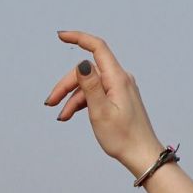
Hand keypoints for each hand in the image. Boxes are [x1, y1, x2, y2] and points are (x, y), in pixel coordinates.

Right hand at [45, 31, 162, 174]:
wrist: (142, 156)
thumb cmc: (123, 137)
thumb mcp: (100, 112)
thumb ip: (90, 85)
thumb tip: (81, 63)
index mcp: (117, 78)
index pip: (97, 48)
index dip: (78, 38)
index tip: (61, 36)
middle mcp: (120, 79)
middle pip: (87, 71)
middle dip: (66, 84)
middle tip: (50, 103)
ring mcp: (119, 89)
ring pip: (89, 85)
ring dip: (72, 98)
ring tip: (61, 116)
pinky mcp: (118, 99)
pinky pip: (96, 94)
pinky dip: (82, 102)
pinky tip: (70, 115)